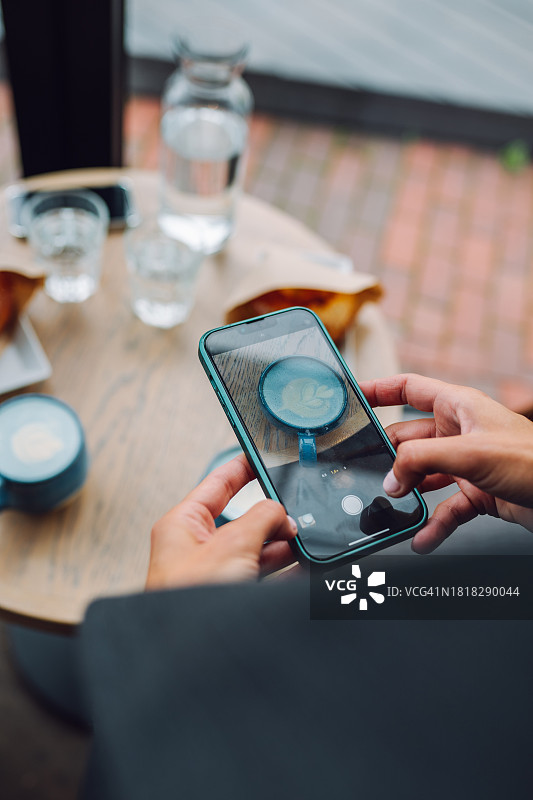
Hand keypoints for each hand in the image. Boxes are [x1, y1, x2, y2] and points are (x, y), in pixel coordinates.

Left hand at [146, 454, 296, 589]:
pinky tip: (302, 567)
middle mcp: (196, 547)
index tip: (261, 455)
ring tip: (305, 540)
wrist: (190, 658)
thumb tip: (281, 512)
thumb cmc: (187, 602)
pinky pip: (261, 577)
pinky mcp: (229, 598)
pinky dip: (282, 571)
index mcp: (183, 524)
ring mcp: (214, 574)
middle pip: (242, 519)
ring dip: (281, 545)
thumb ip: (262, 519)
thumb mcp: (232, 545)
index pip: (216, 484)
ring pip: (255, 549)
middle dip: (272, 517)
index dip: (241, 468)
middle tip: (296, 512)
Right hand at [359, 374, 532, 552]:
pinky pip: (445, 507)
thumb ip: (421, 461)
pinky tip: (421, 537)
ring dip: (408, 493)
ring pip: (424, 475)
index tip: (354, 397)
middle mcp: (460, 432)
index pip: (410, 389)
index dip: (380, 389)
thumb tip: (390, 477)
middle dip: (389, 457)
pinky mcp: (478, 492)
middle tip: (366, 471)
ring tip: (390, 506)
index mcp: (459, 407)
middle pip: (409, 439)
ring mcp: (468, 463)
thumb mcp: (469, 453)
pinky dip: (432, 523)